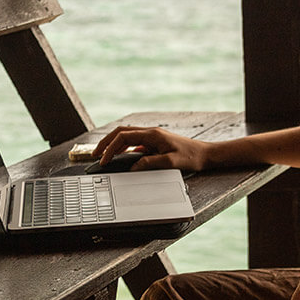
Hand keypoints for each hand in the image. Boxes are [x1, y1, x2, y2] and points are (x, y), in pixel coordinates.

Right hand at [92, 126, 209, 171]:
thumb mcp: (171, 162)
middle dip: (106, 142)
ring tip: (103, 156)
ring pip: (127, 136)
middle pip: (121, 132)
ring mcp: (152, 137)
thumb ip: (151, 163)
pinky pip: (134, 142)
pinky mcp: (154, 142)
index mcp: (153, 134)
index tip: (103, 159)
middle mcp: (151, 132)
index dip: (110, 147)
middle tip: (95, 155)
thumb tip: (133, 167)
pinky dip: (124, 148)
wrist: (205, 154)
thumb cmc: (191, 157)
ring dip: (113, 144)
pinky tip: (120, 157)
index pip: (124, 137)